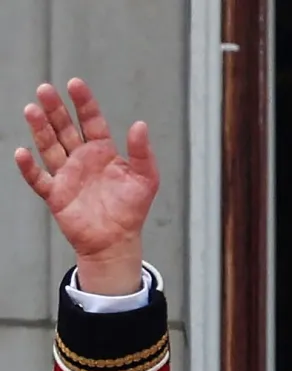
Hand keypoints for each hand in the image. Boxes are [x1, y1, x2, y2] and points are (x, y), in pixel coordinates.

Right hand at [14, 78, 157, 294]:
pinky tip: (22, 153)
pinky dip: (29, 167)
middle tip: (45, 89)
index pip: (91, 121)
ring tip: (32, 109)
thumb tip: (140, 124)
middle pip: (64, 129)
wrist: (117, 241)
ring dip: (40, 129)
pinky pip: (39, 179)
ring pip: (49, 147)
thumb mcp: (145, 179)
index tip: (75, 84)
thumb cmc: (132, 210)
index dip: (84, 103)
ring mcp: (66, 175)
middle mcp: (81, 159)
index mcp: (103, 152)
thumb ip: (142, 152)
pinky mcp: (55, 195)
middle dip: (55, 109)